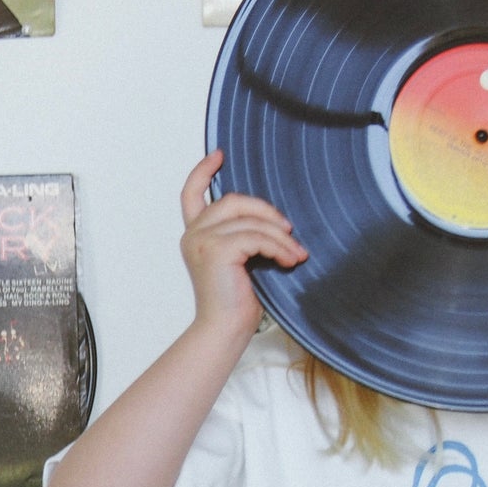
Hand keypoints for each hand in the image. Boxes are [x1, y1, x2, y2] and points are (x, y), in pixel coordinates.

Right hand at [179, 149, 307, 338]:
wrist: (224, 331)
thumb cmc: (235, 304)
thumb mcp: (240, 262)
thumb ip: (244, 236)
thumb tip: (276, 220)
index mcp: (196, 236)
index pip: (190, 194)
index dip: (203, 171)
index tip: (218, 156)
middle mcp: (194, 235)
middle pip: (233, 200)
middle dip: (266, 211)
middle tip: (288, 229)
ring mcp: (203, 241)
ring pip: (251, 221)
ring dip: (280, 236)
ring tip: (296, 253)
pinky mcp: (218, 250)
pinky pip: (256, 237)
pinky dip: (278, 247)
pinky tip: (290, 260)